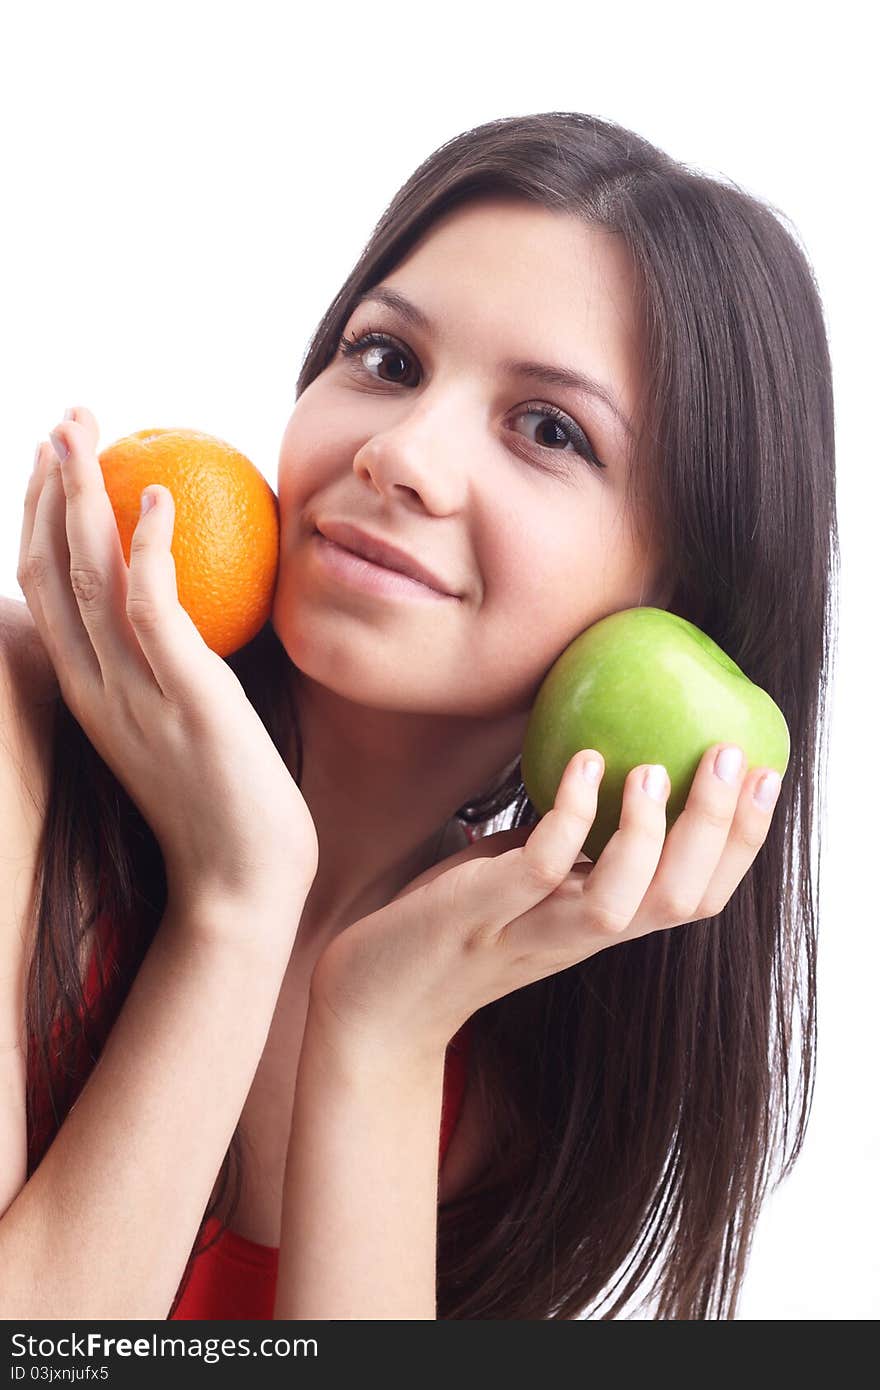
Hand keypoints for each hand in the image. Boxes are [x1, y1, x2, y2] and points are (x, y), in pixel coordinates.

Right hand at [17, 407, 317, 939]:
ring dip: (81, 495)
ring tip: (88, 431)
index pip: (43, 589)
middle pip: (48, 568)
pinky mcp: (186, 697)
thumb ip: (172, 667)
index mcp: (87, 691)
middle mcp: (94, 686)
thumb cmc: (223, 801)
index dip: (38, 518)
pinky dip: (148, 547)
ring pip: (86, 576)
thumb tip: (196, 611)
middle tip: (67, 421)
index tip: (53, 463)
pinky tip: (158, 497)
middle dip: (48, 486)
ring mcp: (133, 692)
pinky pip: (154, 608)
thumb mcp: (180, 722)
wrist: (240, 882)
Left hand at [309, 745, 781, 1056]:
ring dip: (646, 835)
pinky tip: (582, 764)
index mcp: (596, 926)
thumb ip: (566, 841)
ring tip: (653, 770)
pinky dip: (569, 818)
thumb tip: (604, 756)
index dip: (740, 844)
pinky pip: (539, 871)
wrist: (371, 1003)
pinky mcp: (476, 916)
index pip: (696, 898)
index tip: (766, 777)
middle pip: (678, 902)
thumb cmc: (448, 926)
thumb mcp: (522, 880)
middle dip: (718, 832)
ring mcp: (527, 931)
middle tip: (733, 757)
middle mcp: (575, 938)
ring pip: (620, 904)